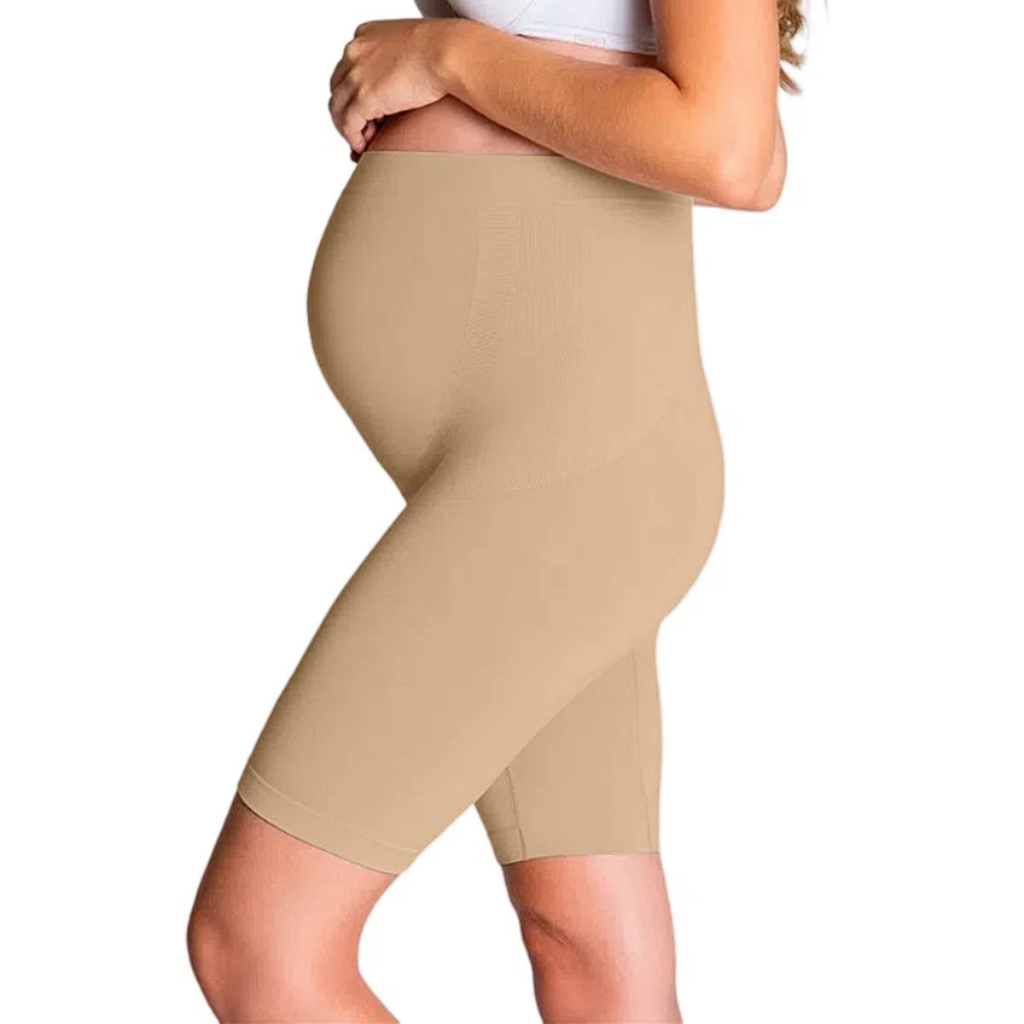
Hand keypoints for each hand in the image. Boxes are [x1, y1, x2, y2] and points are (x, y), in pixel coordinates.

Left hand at [329, 19, 450, 156]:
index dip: (354, 91)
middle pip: (339, 88)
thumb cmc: (444, 50)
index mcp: (365, 37)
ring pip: (338, 108)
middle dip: (348, 110)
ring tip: (365, 140)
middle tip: (364, 128)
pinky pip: (348, 125)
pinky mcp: (363, 98)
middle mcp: (355, 53)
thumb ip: (399, 62)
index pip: (348, 68)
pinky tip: (366, 147)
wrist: (449, 53)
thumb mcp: (412, 48)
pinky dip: (354, 139)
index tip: (367, 108)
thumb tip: (405, 83)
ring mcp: (356, 75)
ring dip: (349, 127)